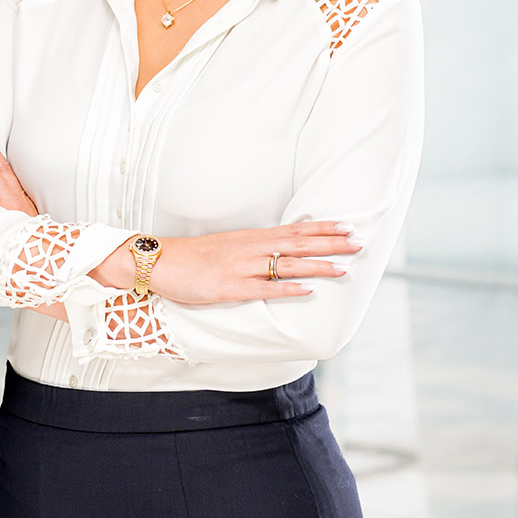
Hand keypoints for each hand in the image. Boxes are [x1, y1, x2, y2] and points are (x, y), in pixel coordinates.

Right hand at [92, 221, 360, 305]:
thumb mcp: (227, 246)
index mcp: (251, 237)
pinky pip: (263, 288)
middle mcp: (250, 248)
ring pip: (286, 265)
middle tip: (357, 242)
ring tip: (342, 268)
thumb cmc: (193, 256)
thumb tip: (277, 253)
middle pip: (297, 243)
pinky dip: (287, 289)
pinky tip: (306, 291)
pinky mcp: (229, 287)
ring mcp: (241, 267)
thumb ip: (252, 250)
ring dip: (316, 267)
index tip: (346, 226)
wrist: (160, 260)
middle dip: (329, 244)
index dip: (322, 228)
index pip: (294, 230)